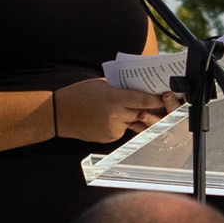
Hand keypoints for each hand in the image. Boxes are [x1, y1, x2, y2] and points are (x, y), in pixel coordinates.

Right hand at [56, 77, 178, 143]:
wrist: (58, 114)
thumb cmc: (78, 94)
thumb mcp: (100, 84)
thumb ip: (119, 88)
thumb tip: (136, 88)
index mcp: (113, 98)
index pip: (142, 99)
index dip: (155, 99)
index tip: (164, 96)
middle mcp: (115, 115)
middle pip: (141, 113)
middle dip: (149, 108)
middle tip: (158, 103)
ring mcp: (112, 129)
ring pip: (131, 122)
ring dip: (134, 116)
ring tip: (133, 110)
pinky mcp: (108, 138)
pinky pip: (121, 130)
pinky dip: (121, 124)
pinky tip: (112, 117)